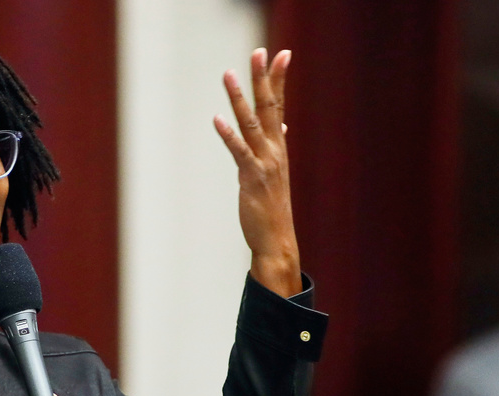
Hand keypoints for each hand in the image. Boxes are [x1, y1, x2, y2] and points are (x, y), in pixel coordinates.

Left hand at [214, 47, 301, 297]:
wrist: (277, 241)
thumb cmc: (273, 209)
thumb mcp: (275, 173)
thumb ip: (275, 146)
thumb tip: (281, 126)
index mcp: (279, 148)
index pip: (280, 106)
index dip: (279, 80)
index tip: (281, 54)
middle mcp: (275, 151)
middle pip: (269, 107)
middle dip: (263, 78)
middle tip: (259, 51)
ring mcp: (264, 164)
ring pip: (251, 124)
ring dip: (239, 98)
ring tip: (229, 74)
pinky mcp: (251, 178)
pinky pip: (239, 152)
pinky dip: (228, 135)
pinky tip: (217, 119)